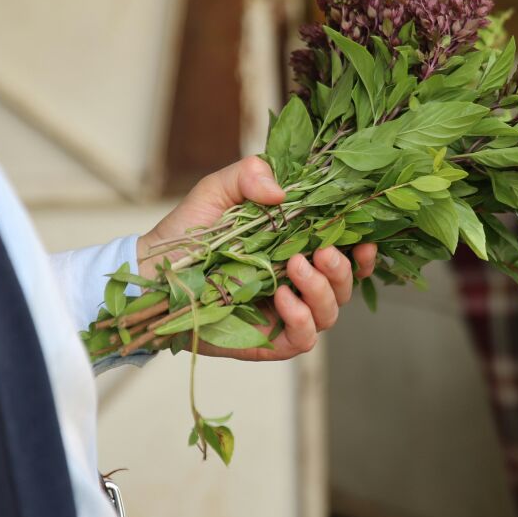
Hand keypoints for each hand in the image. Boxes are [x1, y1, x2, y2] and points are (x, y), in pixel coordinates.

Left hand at [137, 156, 376, 360]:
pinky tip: (283, 299)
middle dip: (343, 269)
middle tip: (322, 251)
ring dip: (322, 290)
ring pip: (331, 313)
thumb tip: (281, 191)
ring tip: (296, 267)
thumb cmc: (189, 232)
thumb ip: (249, 176)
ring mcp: (284, 314)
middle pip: (346, 286)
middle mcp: (297, 283)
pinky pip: (303, 339)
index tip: (364, 239)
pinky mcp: (268, 341)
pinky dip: (301, 319)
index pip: (347, 255)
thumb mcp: (218, 191)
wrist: (153, 272)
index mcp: (297, 248)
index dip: (364, 251)